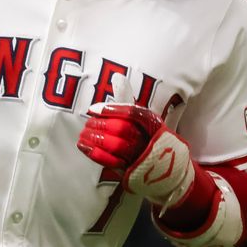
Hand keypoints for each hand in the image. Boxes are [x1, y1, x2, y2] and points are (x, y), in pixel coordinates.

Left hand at [77, 78, 193, 209]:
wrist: (164, 167)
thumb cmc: (147, 136)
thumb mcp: (142, 116)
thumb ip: (127, 99)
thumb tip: (117, 76)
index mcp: (152, 123)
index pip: (132, 113)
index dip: (111, 110)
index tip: (92, 109)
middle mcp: (149, 138)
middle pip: (122, 129)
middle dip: (101, 124)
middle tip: (87, 122)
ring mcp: (140, 156)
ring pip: (115, 145)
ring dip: (95, 138)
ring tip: (83, 134)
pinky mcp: (131, 169)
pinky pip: (111, 161)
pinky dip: (94, 153)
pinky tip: (83, 146)